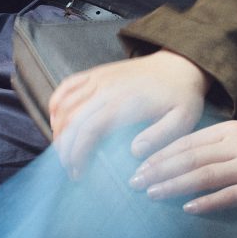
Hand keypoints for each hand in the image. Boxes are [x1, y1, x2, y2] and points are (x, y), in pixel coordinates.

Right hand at [50, 51, 208, 176]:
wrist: (178, 64)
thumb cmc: (181, 97)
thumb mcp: (182, 120)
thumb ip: (159, 136)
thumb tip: (134, 152)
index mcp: (124, 103)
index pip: (89, 128)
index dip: (78, 152)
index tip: (77, 173)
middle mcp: (106, 88)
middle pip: (72, 118)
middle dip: (64, 146)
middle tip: (67, 168)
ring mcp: (98, 78)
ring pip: (66, 102)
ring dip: (57, 127)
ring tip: (61, 149)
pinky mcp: (96, 73)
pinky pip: (68, 84)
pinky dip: (56, 100)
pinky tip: (55, 117)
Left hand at [131, 120, 236, 212]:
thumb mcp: (235, 137)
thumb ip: (208, 143)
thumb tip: (171, 154)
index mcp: (225, 131)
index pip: (186, 142)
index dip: (161, 154)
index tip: (140, 165)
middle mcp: (234, 146)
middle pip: (190, 158)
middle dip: (160, 169)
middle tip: (137, 181)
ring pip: (205, 175)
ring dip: (176, 184)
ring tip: (154, 193)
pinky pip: (230, 195)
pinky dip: (208, 202)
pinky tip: (188, 208)